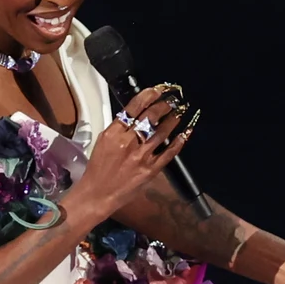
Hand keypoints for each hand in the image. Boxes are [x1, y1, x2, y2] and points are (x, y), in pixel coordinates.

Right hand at [73, 86, 194, 216]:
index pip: (133, 108)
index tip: (158, 90)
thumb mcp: (103, 141)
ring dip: (173, 119)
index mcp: (114, 133)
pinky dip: (179, 142)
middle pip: (150, 117)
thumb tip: (136, 114)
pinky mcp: (150, 170)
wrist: (98, 194)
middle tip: (173, 99)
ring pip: (161, 132)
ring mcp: (141, 156)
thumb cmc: (98, 168)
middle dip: (164, 105)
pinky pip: (168, 153)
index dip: (148, 96)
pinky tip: (186, 133)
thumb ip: (119, 127)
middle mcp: (128, 142)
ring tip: (181, 111)